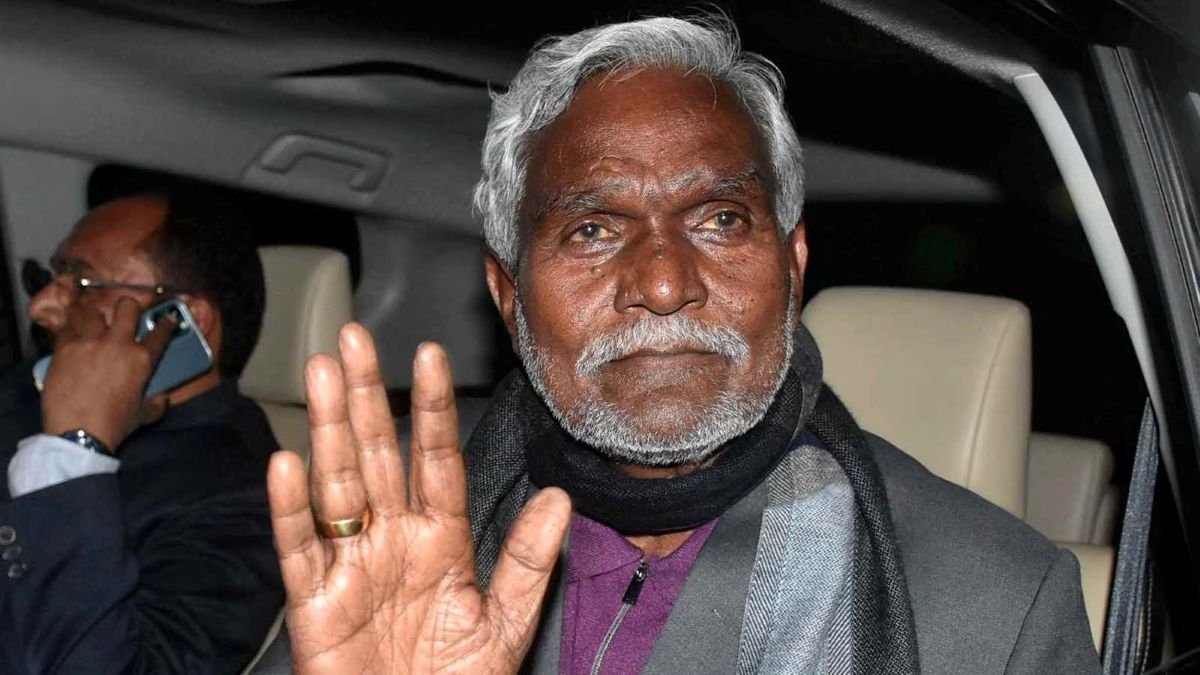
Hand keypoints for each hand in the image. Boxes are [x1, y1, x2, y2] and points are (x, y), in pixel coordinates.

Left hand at [42, 297, 175, 449]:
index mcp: (141, 359)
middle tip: (127, 314)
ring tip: (94, 324)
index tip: (168, 318)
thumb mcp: (144, 415)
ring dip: (95, 317)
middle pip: (127, 307)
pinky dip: (71, 331)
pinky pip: (67, 328)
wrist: (78, 433)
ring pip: (92, 312)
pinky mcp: (64, 348)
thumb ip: (157, 403)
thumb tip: (163, 398)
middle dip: (130, 307)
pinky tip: (72, 338)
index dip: (166, 323)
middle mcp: (117, 344)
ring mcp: (89, 343)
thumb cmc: (114, 426)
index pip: (160, 332)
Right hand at [268, 323, 570, 673]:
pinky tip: (289, 464)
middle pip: (377, 455)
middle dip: (366, 396)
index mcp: (441, 541)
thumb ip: (527, 562)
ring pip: (336, 484)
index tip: (428, 356)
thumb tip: (560, 499)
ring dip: (329, 428)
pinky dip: (291, 509)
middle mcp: (392, 541)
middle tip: (354, 337)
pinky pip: (302, 549)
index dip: (432, 408)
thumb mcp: (503, 624)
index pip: (436, 459)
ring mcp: (352, 568)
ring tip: (322, 373)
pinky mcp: (315, 605)